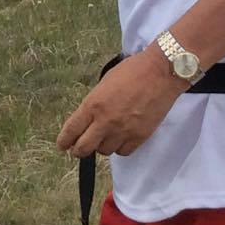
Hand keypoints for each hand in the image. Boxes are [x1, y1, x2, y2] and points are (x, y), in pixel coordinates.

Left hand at [55, 47, 187, 159]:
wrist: (161, 73)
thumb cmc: (132, 71)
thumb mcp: (104, 83)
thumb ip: (94, 103)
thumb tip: (88, 119)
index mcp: (93, 104)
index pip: (72, 130)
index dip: (64, 141)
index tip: (63, 145)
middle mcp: (105, 121)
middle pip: (83, 148)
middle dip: (78, 150)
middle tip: (79, 149)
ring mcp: (123, 131)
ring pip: (104, 152)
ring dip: (102, 146)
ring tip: (106, 137)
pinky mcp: (140, 136)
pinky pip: (123, 152)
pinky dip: (120, 148)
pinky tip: (121, 139)